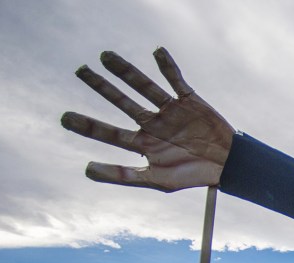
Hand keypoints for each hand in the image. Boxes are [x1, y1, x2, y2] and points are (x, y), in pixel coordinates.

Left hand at [62, 48, 234, 191]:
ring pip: (143, 87)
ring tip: (105, 56)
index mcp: (143, 144)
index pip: (109, 132)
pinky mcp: (188, 100)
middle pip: (121, 102)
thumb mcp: (157, 180)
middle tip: (80, 71)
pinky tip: (156, 52)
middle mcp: (152, 124)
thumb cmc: (193, 176)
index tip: (65, 118)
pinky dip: (167, 66)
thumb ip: (124, 175)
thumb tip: (86, 169)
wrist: (228, 165)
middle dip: (101, 87)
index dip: (88, 125)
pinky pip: (175, 80)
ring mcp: (169, 110)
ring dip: (125, 71)